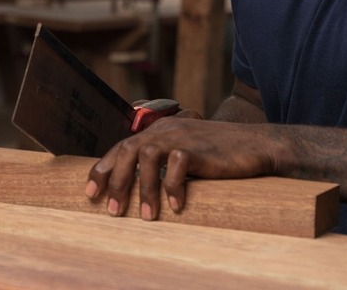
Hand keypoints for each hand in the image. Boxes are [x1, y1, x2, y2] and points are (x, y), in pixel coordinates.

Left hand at [84, 115, 277, 219]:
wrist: (256, 144)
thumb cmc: (219, 154)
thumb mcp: (185, 150)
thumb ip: (163, 159)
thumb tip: (137, 185)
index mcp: (159, 130)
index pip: (121, 146)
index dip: (103, 168)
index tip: (90, 193)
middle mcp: (166, 130)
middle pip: (128, 150)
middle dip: (116, 181)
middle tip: (113, 210)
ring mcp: (182, 136)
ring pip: (147, 156)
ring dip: (143, 189)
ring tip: (147, 217)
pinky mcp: (200, 148)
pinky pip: (178, 164)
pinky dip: (173, 185)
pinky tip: (177, 205)